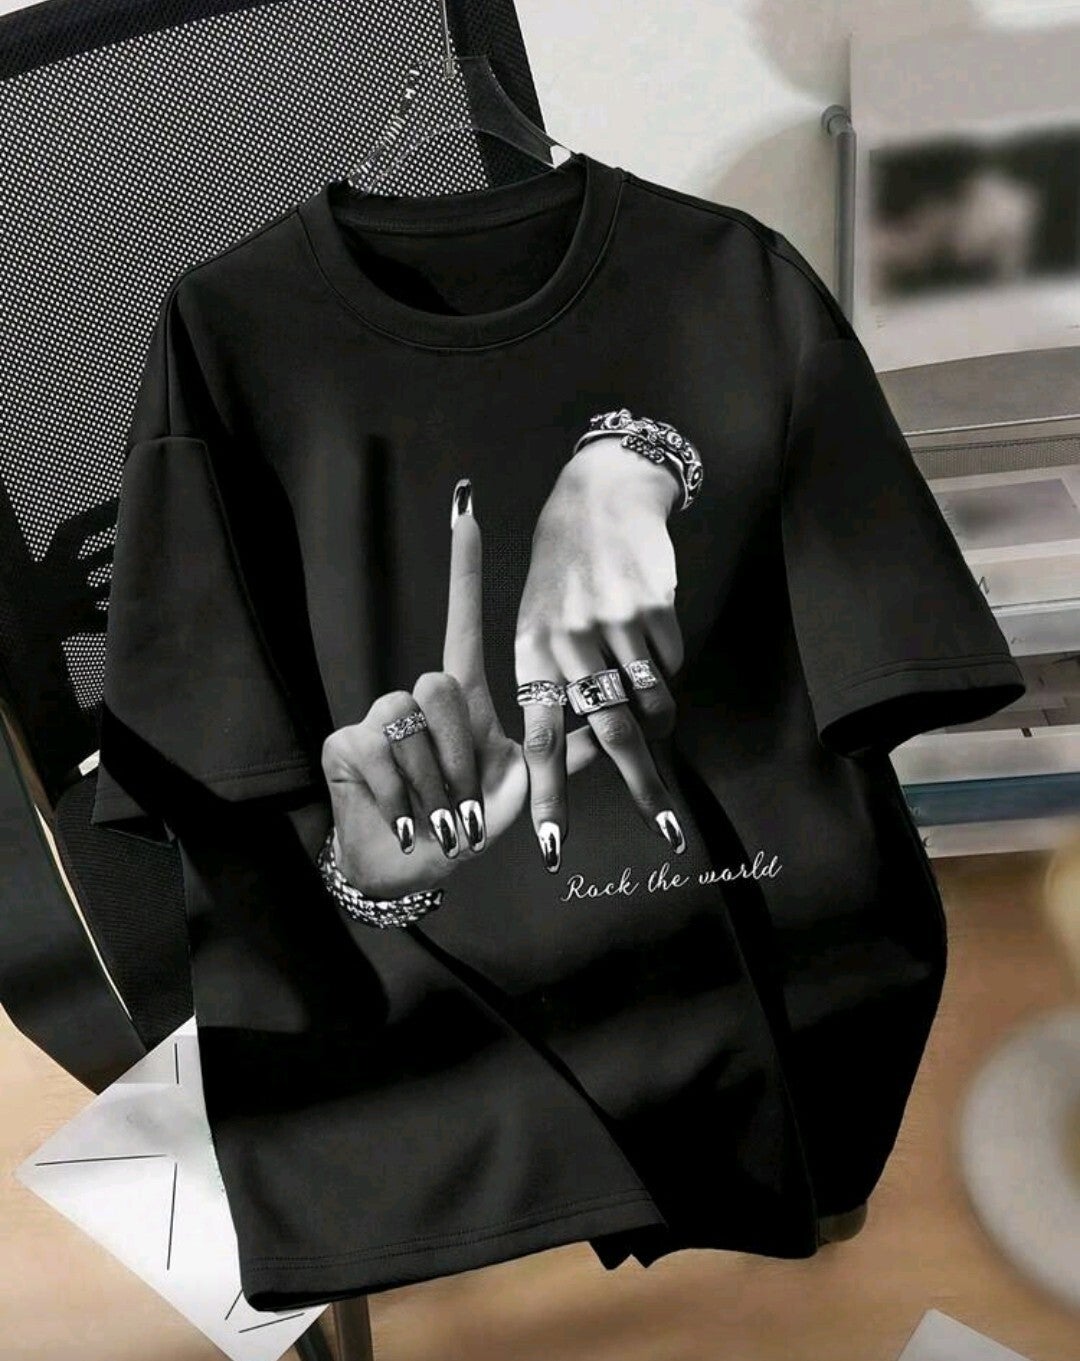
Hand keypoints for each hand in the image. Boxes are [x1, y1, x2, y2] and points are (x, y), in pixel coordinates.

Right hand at [322, 479, 597, 898]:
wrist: (413, 870)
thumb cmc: (468, 825)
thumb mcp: (521, 785)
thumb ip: (566, 751)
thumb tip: (616, 720)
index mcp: (462, 700)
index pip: (463, 622)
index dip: (464, 570)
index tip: (467, 510)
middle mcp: (418, 698)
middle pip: (443, 681)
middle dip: (462, 753)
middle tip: (466, 801)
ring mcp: (380, 717)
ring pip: (415, 716)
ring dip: (439, 781)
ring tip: (441, 814)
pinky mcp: (348, 743)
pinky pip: (383, 750)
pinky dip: (405, 797)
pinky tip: (407, 820)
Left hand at [515, 438, 686, 860]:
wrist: (598, 497)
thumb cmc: (561, 574)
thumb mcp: (536, 623)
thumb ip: (554, 684)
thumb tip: (588, 750)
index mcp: (530, 652)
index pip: (540, 738)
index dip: (549, 794)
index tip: (555, 845)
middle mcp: (569, 641)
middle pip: (612, 732)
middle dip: (642, 785)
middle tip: (667, 829)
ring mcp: (614, 624)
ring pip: (652, 701)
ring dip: (660, 717)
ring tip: (653, 704)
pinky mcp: (654, 607)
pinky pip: (673, 665)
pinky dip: (667, 666)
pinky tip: (648, 634)